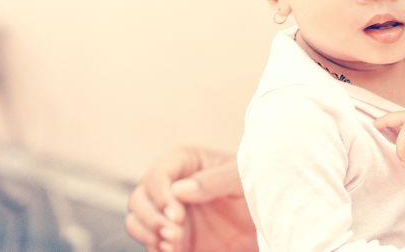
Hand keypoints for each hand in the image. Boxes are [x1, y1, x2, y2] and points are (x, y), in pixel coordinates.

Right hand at [125, 146, 256, 251]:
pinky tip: (174, 251)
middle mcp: (170, 185)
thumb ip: (213, 180)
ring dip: (150, 235)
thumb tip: (179, 190)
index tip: (177, 215)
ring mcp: (168, 212)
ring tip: (174, 246)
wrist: (268, 218)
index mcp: (185, 162)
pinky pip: (151, 243)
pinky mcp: (172, 236)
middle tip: (175, 234)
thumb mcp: (240, 178)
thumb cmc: (256, 187)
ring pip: (137, 221)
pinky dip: (156, 248)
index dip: (162, 196)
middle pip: (139, 198)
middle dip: (152, 218)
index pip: (158, 175)